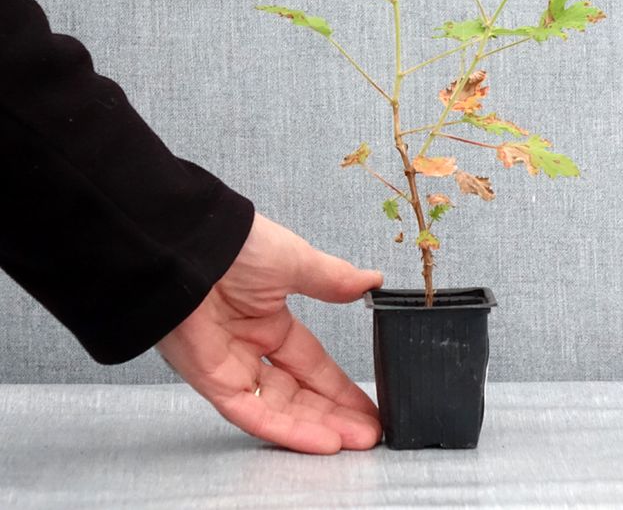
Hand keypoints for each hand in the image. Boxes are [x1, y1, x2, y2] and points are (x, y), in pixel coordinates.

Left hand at [156, 211, 383, 453]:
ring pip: (278, 408)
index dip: (339, 386)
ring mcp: (229, 365)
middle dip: (335, 413)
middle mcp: (249, 346)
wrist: (190, 245)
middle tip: (369, 432)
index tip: (368, 403)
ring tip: (354, 440)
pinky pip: (252, 412)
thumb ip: (334, 280)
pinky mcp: (211, 379)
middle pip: (298, 392)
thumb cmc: (236, 244)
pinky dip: (286, 428)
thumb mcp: (297, 262)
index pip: (311, 363)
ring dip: (317, 426)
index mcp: (268, 319)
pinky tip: (319, 439)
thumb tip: (371, 280)